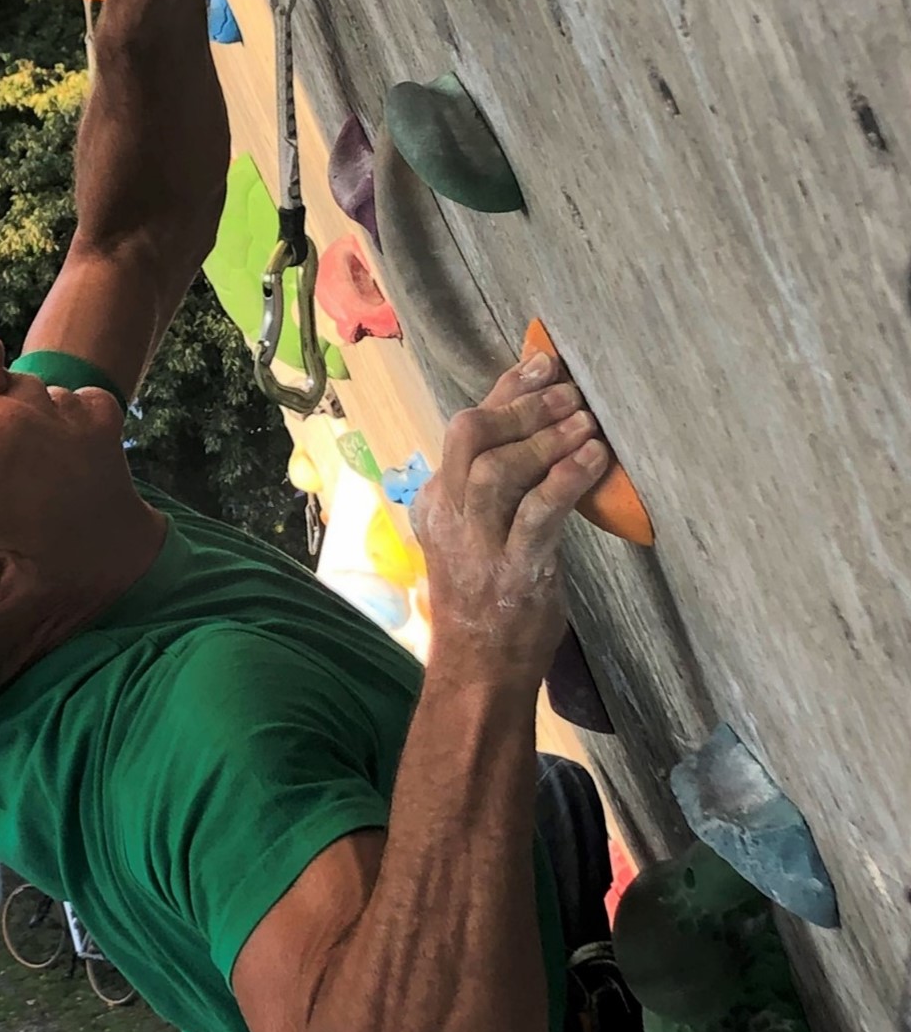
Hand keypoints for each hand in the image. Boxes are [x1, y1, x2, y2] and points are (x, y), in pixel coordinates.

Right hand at [412, 351, 608, 688]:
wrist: (480, 671)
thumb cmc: (489, 597)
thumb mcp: (477, 533)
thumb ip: (493, 486)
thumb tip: (541, 427)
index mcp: (437, 500)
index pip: (465, 428)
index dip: (506, 389)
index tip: (544, 360)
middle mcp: (450, 516)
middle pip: (469, 437)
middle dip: (522, 406)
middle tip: (570, 392)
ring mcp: (478, 545)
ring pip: (499, 471)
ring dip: (547, 440)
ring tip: (588, 425)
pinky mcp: (512, 572)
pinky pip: (536, 515)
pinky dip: (566, 480)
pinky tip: (595, 460)